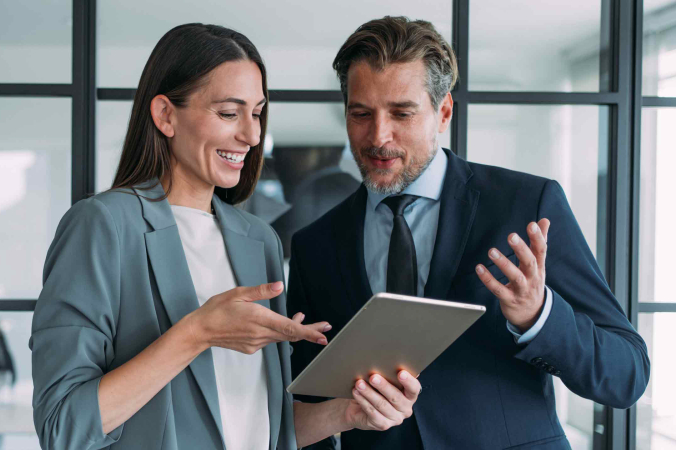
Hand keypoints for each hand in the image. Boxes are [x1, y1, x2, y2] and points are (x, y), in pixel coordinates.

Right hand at [186, 281, 329, 353]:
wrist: (200, 330)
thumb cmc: (217, 309)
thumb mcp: (238, 293)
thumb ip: (261, 291)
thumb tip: (279, 286)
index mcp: (259, 319)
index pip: (290, 328)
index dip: (308, 333)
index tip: (323, 336)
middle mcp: (260, 334)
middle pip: (291, 335)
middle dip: (310, 331)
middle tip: (326, 328)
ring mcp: (256, 343)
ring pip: (281, 337)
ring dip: (293, 329)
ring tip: (303, 318)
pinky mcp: (251, 348)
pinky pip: (269, 340)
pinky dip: (278, 332)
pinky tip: (278, 324)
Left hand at [344, 370, 420, 430]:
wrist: (359, 407)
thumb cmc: (375, 389)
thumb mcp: (384, 380)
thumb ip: (390, 374)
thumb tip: (389, 360)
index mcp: (410, 395)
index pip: (414, 388)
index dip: (408, 381)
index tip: (400, 372)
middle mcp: (405, 408)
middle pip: (396, 397)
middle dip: (383, 386)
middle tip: (373, 376)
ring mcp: (395, 418)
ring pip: (381, 404)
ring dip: (369, 393)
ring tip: (359, 383)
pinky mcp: (383, 425)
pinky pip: (372, 412)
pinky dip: (363, 401)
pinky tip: (356, 392)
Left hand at [475, 219, 550, 331]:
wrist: (532, 314)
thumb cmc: (532, 282)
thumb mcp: (538, 263)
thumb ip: (539, 242)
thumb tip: (544, 220)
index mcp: (539, 267)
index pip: (541, 250)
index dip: (538, 238)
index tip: (532, 224)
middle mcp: (532, 278)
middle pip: (530, 262)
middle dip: (521, 249)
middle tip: (511, 236)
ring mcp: (521, 290)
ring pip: (515, 277)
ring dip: (503, 264)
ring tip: (491, 251)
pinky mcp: (509, 300)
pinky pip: (498, 290)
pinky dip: (488, 280)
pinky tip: (479, 268)